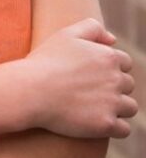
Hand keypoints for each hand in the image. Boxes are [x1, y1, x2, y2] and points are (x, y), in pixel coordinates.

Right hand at [26, 19, 136, 138]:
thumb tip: (113, 41)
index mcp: (109, 57)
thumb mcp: (65, 35)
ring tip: (93, 109)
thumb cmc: (44, 62)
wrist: (29, 91)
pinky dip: (114, 127)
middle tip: (88, 93)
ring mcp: (112, 103)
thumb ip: (92, 28)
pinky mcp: (105, 124)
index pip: (124, 63)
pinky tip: (97, 124)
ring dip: (117, 109)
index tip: (90, 76)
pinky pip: (124, 129)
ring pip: (129, 107)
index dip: (109, 69)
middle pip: (128, 85)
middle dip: (113, 89)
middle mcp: (115, 79)